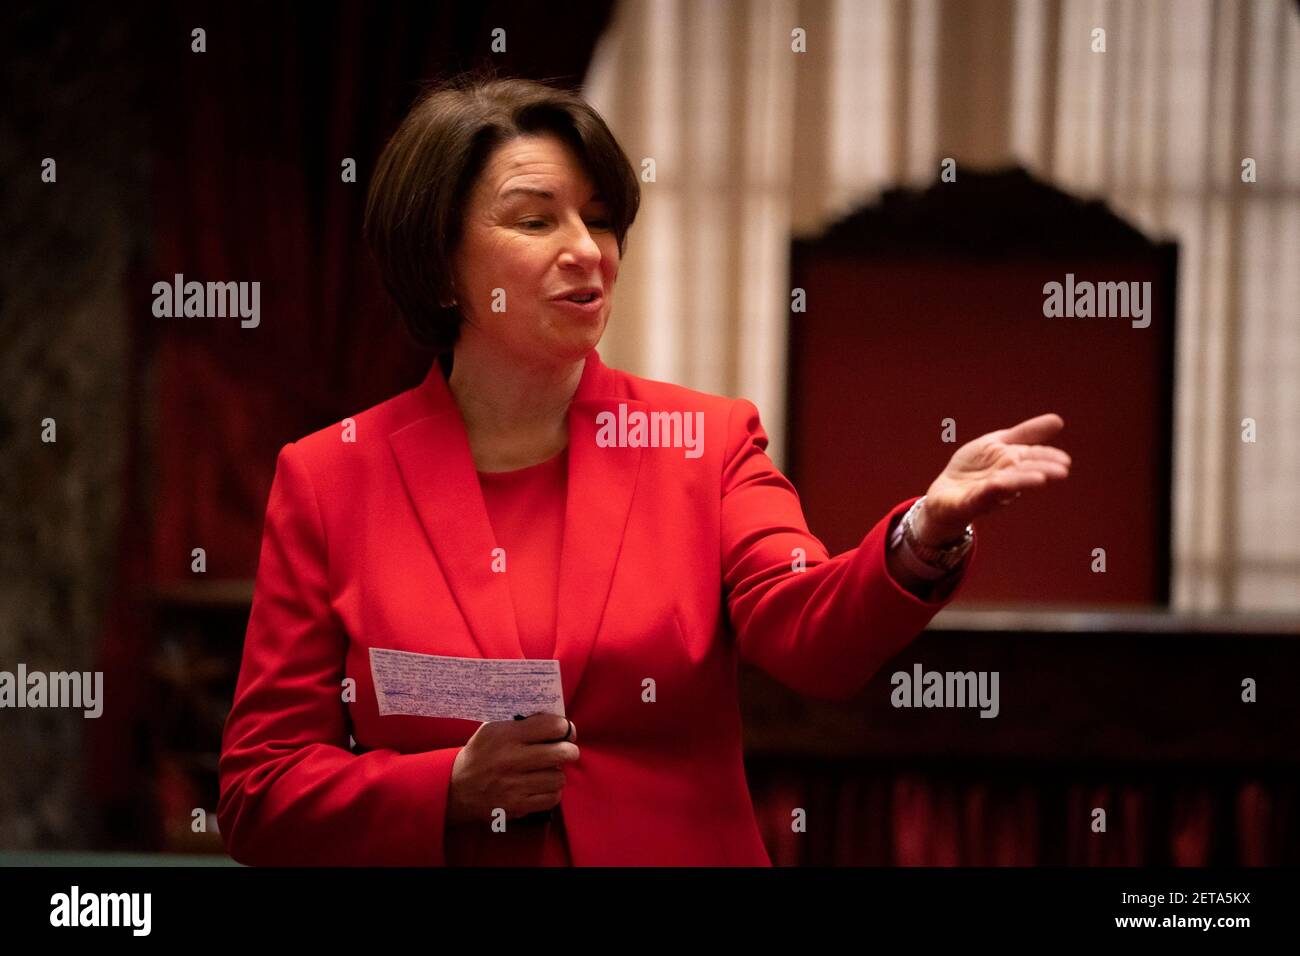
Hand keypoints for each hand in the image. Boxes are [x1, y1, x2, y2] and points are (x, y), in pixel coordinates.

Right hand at [446, 714, 578, 825]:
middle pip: (562, 753)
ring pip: (559, 777)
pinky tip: (543, 786)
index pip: (552, 726)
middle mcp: (511, 760)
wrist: (455, 788)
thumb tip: (555, 719)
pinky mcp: (516, 806)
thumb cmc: (479, 753)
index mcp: (506, 735)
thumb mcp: (492, 729)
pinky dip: (552, 792)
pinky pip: (551, 798)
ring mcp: (514, 785)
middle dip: (569, 750)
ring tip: (549, 770)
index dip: (564, 727)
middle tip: (566, 750)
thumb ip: (521, 722)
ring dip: (557, 773)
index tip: (564, 730)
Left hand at [915, 413, 1071, 544]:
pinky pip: (979, 496)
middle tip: (1061, 471)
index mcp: (1012, 464)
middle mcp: (1003, 481)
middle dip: (1040, 471)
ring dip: (1021, 481)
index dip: (1048, 459)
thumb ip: (1025, 434)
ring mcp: (986, 493)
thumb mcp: (998, 443)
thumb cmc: (975, 468)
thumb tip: (1059, 420)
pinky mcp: (967, 503)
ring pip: (1005, 486)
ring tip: (1040, 479)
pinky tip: (999, 483)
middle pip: (1023, 473)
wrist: (945, 492)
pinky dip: (990, 489)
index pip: (1031, 458)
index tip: (1065, 461)